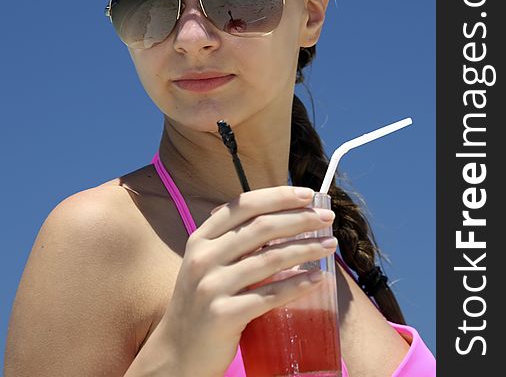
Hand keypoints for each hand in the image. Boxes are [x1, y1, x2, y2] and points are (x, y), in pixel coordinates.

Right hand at [160, 185, 336, 376]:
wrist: (177, 353)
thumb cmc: (201, 301)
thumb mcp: (206, 262)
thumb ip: (232, 239)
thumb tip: (279, 216)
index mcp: (201, 238)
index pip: (243, 205)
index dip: (278, 196)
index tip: (307, 194)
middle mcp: (203, 257)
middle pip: (261, 227)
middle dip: (300, 218)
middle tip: (328, 218)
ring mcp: (211, 286)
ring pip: (270, 258)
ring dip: (307, 248)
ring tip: (330, 245)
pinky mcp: (223, 315)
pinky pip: (269, 295)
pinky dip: (297, 285)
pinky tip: (317, 278)